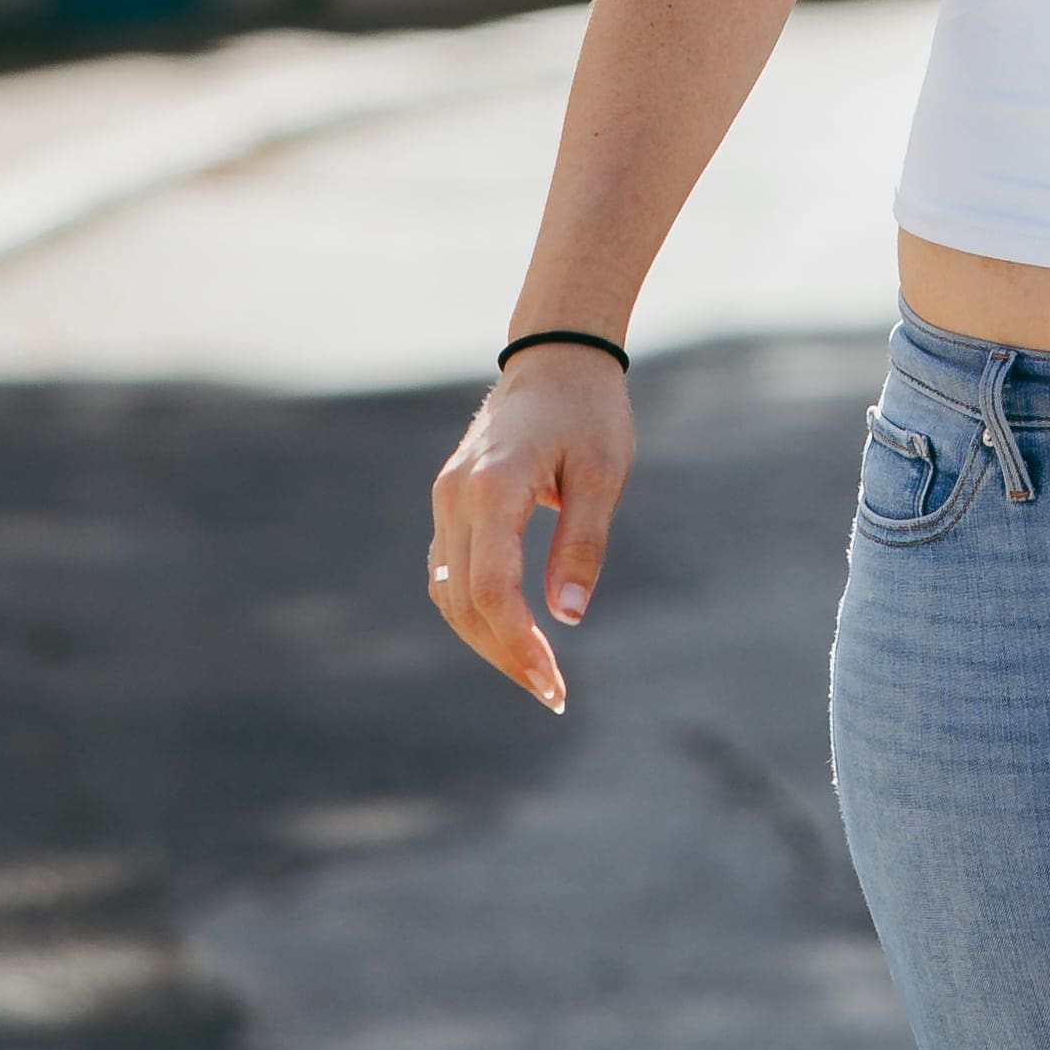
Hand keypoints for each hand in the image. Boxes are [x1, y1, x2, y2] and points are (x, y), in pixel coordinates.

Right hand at [428, 354, 634, 711]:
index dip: (518, 645)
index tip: (554, 684)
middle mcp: (455, 496)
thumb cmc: (589, 410)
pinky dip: (473, 610)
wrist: (555, 356)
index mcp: (493, 487)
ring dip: (486, 639)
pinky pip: (448, 571)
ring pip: (448, 592)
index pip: (491, 590)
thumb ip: (583, 543)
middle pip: (463, 602)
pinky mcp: (448, 502)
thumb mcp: (604, 473)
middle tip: (553, 693)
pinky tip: (510, 633)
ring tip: (536, 673)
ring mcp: (445, 498)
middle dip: (505, 655)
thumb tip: (567, 617)